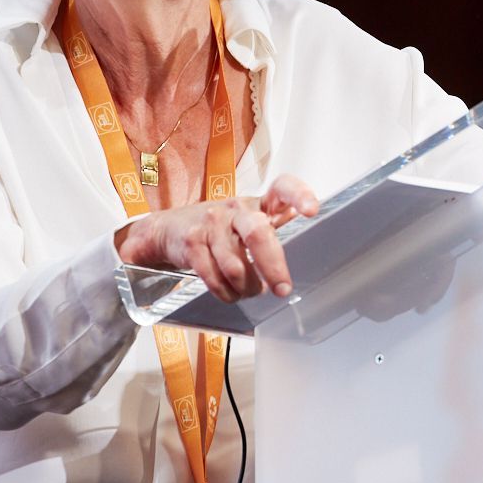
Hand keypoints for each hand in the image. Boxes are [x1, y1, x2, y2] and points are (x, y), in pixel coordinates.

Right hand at [115, 175, 319, 302]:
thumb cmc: (221, 230)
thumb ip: (273, 233)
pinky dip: (227, 293)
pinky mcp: (192, 243)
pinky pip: (214, 278)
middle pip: (258, 234)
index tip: (311, 211)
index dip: (299, 195)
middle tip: (283, 289)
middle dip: (273, 266)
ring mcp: (212, 224)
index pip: (282, 188)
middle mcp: (235, 209)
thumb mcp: (248, 223)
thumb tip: (302, 260)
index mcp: (256, 204)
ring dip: (247, 288)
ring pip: (236, 266)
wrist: (171, 229)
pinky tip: (231, 294)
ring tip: (250, 292)